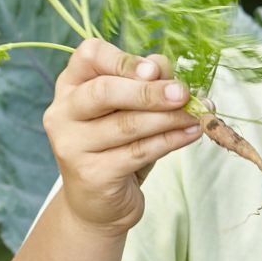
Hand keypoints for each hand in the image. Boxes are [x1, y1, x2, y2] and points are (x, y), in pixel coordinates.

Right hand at [44, 34, 209, 232]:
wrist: (98, 203)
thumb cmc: (116, 147)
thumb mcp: (128, 110)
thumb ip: (144, 84)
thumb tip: (164, 67)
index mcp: (70, 86)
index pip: (89, 56)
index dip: (123, 59)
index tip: (155, 69)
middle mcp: (63, 113)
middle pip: (104, 91)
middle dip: (149, 91)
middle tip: (184, 94)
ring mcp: (72, 145)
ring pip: (127, 124)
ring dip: (169, 118)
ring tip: (198, 114)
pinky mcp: (91, 174)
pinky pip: (138, 152)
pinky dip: (170, 141)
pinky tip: (191, 133)